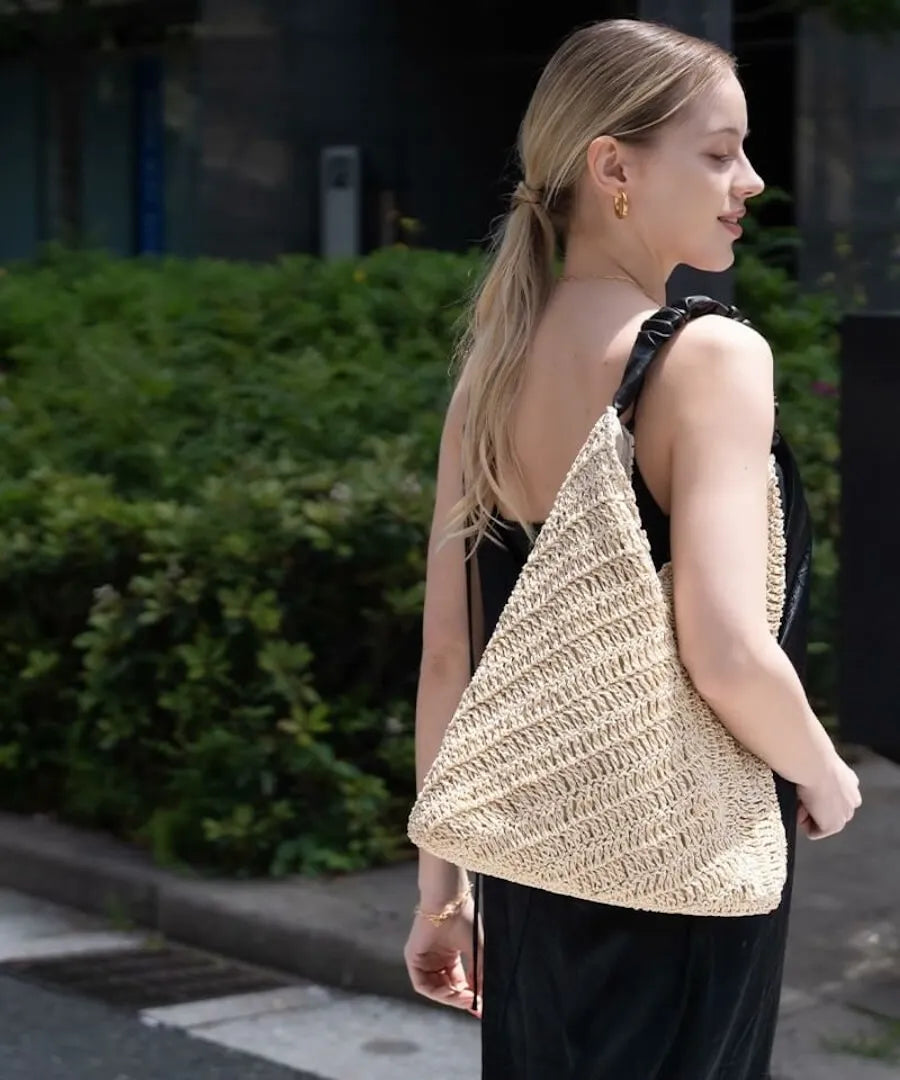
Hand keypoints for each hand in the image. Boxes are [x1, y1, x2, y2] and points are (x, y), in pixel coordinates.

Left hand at [403, 895, 482, 1018]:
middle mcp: (437, 958)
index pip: (459, 982)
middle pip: (448, 987)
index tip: (481, 1007)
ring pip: (435, 988)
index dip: (469, 995)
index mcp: (450, 953)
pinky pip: (422, 984)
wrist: (448, 901)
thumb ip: (480, 974)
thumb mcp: (477, 950)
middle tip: (474, 1005)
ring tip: (466, 998)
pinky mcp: (413, 959)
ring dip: (450, 997)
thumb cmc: (463, 918)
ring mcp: (424, 959)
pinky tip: (451, 992)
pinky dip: (437, 992)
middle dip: (460, 998)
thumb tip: (484, 998)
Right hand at [797, 757, 860, 839]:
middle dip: (814, 808)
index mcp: (850, 781)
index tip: (806, 787)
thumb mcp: (820, 764)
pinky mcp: (834, 825)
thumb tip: (803, 776)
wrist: (814, 764)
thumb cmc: (811, 758)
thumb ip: (821, 774)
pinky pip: (814, 832)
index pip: (835, 796)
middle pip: (829, 811)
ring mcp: (845, 814)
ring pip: (822, 821)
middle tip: (801, 795)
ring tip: (800, 799)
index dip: (816, 795)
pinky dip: (803, 823)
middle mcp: (852, 799)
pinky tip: (801, 807)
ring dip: (809, 815)